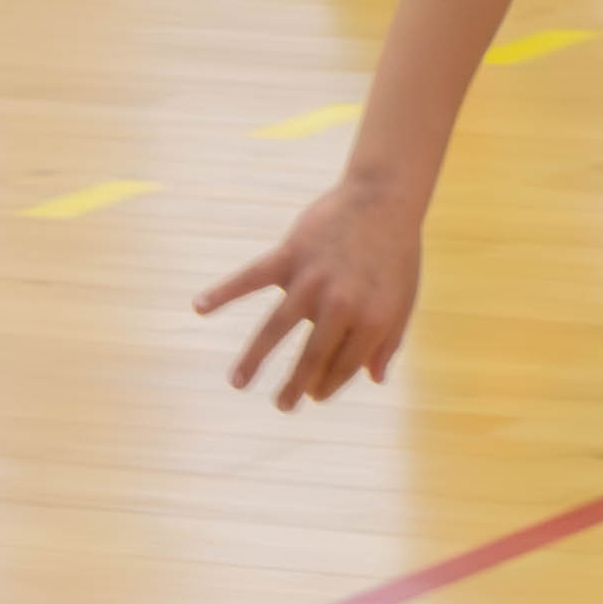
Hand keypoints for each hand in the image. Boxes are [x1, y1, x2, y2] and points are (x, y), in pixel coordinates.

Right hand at [200, 181, 423, 408]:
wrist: (384, 198)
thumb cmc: (396, 253)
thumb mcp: (403, 301)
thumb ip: (389, 341)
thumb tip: (374, 379)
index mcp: (372, 320)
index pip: (344, 366)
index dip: (329, 384)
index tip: (314, 394)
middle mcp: (340, 305)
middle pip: (311, 356)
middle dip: (295, 386)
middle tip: (282, 406)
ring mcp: (312, 280)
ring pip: (276, 328)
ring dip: (254, 359)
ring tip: (238, 383)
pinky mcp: (290, 255)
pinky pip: (251, 278)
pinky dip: (223, 291)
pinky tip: (199, 306)